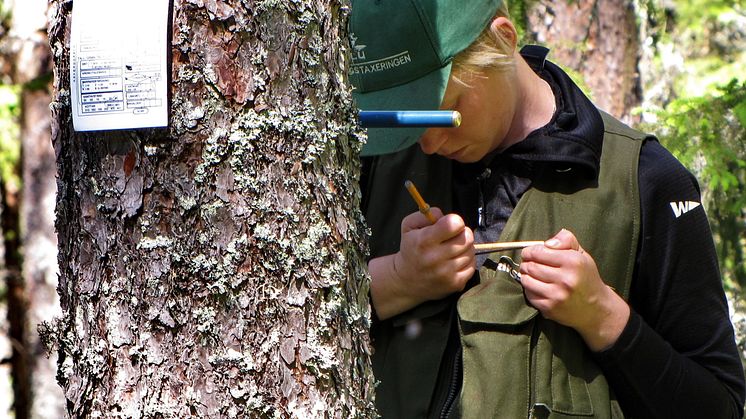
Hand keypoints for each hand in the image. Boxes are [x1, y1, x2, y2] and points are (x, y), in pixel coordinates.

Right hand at [368, 208, 474, 319]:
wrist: (406, 280)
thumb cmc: (411, 249)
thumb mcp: (409, 226)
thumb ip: (426, 214)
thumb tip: (444, 215)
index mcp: (424, 241)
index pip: (454, 224)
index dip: (454, 221)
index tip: (449, 226)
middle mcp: (435, 258)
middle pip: (467, 237)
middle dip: (462, 234)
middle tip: (452, 238)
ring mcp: (446, 273)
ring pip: (471, 251)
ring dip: (464, 248)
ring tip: (452, 251)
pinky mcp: (455, 284)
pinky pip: (472, 265)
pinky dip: (466, 262)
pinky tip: (454, 262)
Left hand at [519, 229, 629, 350]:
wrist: (596, 308)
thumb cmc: (586, 277)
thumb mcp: (581, 254)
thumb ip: (566, 240)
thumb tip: (548, 243)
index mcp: (573, 262)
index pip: (538, 252)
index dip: (529, 251)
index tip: (529, 253)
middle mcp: (565, 279)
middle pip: (531, 266)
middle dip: (526, 263)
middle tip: (529, 263)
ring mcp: (557, 295)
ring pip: (526, 280)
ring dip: (525, 276)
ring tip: (531, 274)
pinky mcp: (550, 308)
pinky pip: (529, 295)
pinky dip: (529, 289)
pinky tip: (536, 287)